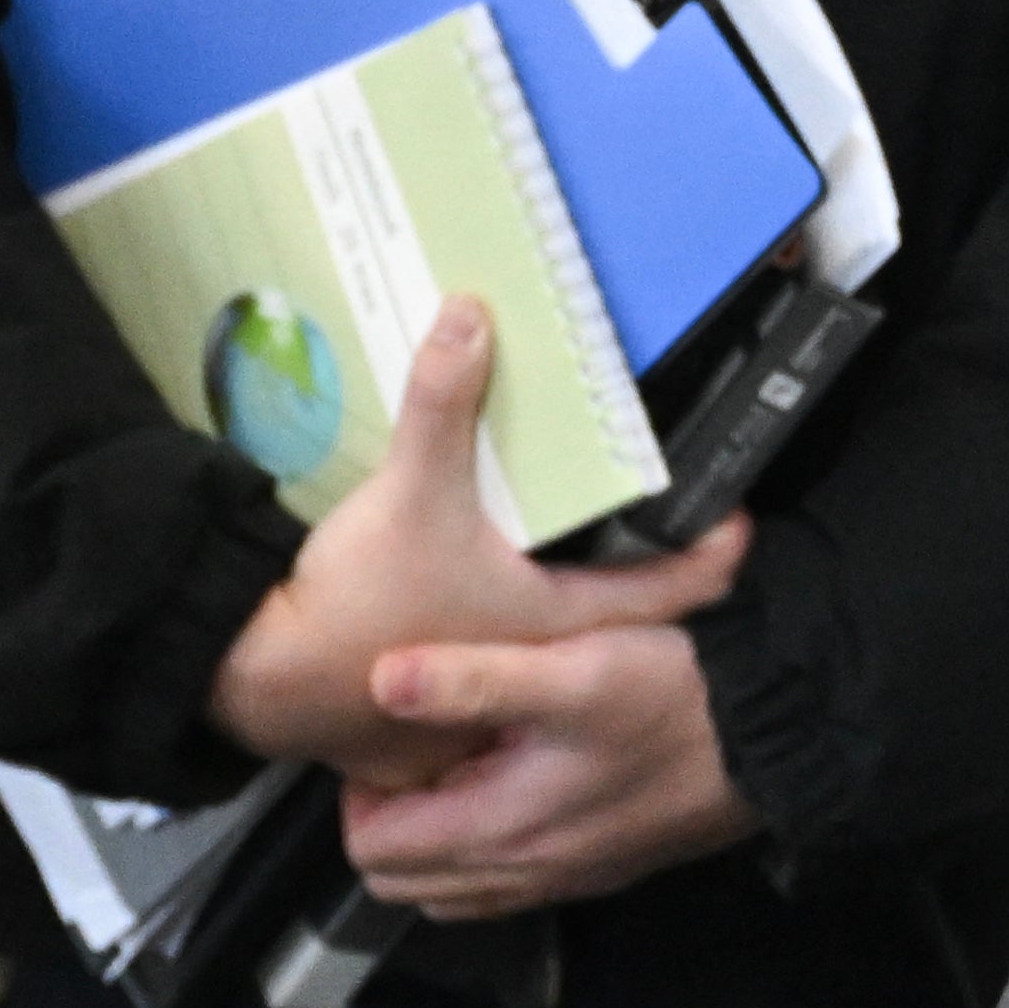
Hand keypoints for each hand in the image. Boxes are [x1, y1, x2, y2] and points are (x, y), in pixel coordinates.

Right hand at [202, 293, 747, 793]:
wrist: (267, 677)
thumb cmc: (358, 605)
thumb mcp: (410, 489)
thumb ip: (442, 403)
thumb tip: (469, 316)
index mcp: (554, 615)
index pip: (670, 592)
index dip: (715, 554)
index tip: (740, 519)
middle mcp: (537, 656)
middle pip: (621, 612)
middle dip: (643, 562)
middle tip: (656, 507)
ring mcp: (494, 685)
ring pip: (559, 636)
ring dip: (573, 589)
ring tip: (574, 529)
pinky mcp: (445, 692)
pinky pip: (499, 653)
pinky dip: (509, 616)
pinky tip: (487, 573)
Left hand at [340, 623, 757, 919]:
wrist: (771, 738)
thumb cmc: (668, 694)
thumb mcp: (569, 670)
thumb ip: (473, 678)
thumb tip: (378, 679)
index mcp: (501, 829)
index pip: (374, 850)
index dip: (361, 790)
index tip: (390, 731)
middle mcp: (523, 872)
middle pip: (404, 880)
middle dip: (390, 816)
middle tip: (419, 741)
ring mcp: (561, 879)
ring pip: (453, 888)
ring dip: (438, 832)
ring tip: (462, 755)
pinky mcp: (595, 869)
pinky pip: (504, 881)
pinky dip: (486, 841)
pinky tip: (514, 772)